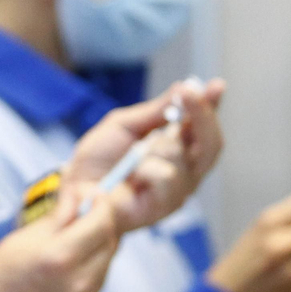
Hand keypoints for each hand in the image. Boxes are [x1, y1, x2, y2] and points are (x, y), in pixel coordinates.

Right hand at [0, 184, 121, 291]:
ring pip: (105, 265)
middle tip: (85, 214)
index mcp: (59, 256)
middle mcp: (78, 282)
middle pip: (110, 243)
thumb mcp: (22, 239)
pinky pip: (94, 287)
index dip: (101, 204)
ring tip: (71, 242)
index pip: (102, 222)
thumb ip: (58, 217)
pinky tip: (65, 269)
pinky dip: (87, 271)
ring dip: (95, 248)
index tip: (93, 195)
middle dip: (101, 224)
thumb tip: (82, 198)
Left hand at [62, 78, 226, 234]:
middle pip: (211, 143)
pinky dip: (147, 170)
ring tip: (134, 155)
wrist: (74, 187)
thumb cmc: (98, 159)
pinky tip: (132, 176)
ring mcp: (177, 189)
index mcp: (176, 147)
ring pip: (183, 157)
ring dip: (157, 148)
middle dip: (201, 115)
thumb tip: (183, 87)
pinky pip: (168, 178)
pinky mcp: (165, 206)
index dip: (212, 105)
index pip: (203, 125)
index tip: (216, 85)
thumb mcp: (124, 125)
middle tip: (186, 95)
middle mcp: (184, 169)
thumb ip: (154, 110)